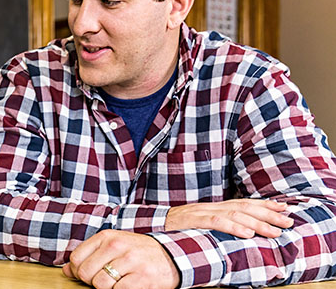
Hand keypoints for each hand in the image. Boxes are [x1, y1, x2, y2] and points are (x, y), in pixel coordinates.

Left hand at [62, 230, 177, 288]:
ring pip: (100, 284)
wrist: (173, 255)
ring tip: (118, 282)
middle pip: (85, 273)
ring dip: (106, 288)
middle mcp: (117, 246)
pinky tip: (128, 285)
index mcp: (107, 237)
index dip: (77, 271)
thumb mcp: (113, 246)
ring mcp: (130, 262)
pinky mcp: (142, 278)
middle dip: (91, 281)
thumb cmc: (138, 252)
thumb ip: (89, 255)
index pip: (76, 258)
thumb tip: (66, 271)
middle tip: (106, 280)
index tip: (88, 274)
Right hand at [165, 199, 293, 237]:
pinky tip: (247, 233)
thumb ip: (216, 225)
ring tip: (274, 231)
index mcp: (213, 208)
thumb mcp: (198, 225)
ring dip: (257, 223)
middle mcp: (210, 207)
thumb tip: (240, 232)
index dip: (264, 205)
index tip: (284, 208)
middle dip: (268, 214)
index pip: (243, 202)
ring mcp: (201, 213)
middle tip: (288, 221)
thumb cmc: (174, 229)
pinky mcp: (192, 221)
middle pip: (244, 207)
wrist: (148, 225)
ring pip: (234, 214)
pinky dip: (233, 227)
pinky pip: (216, 223)